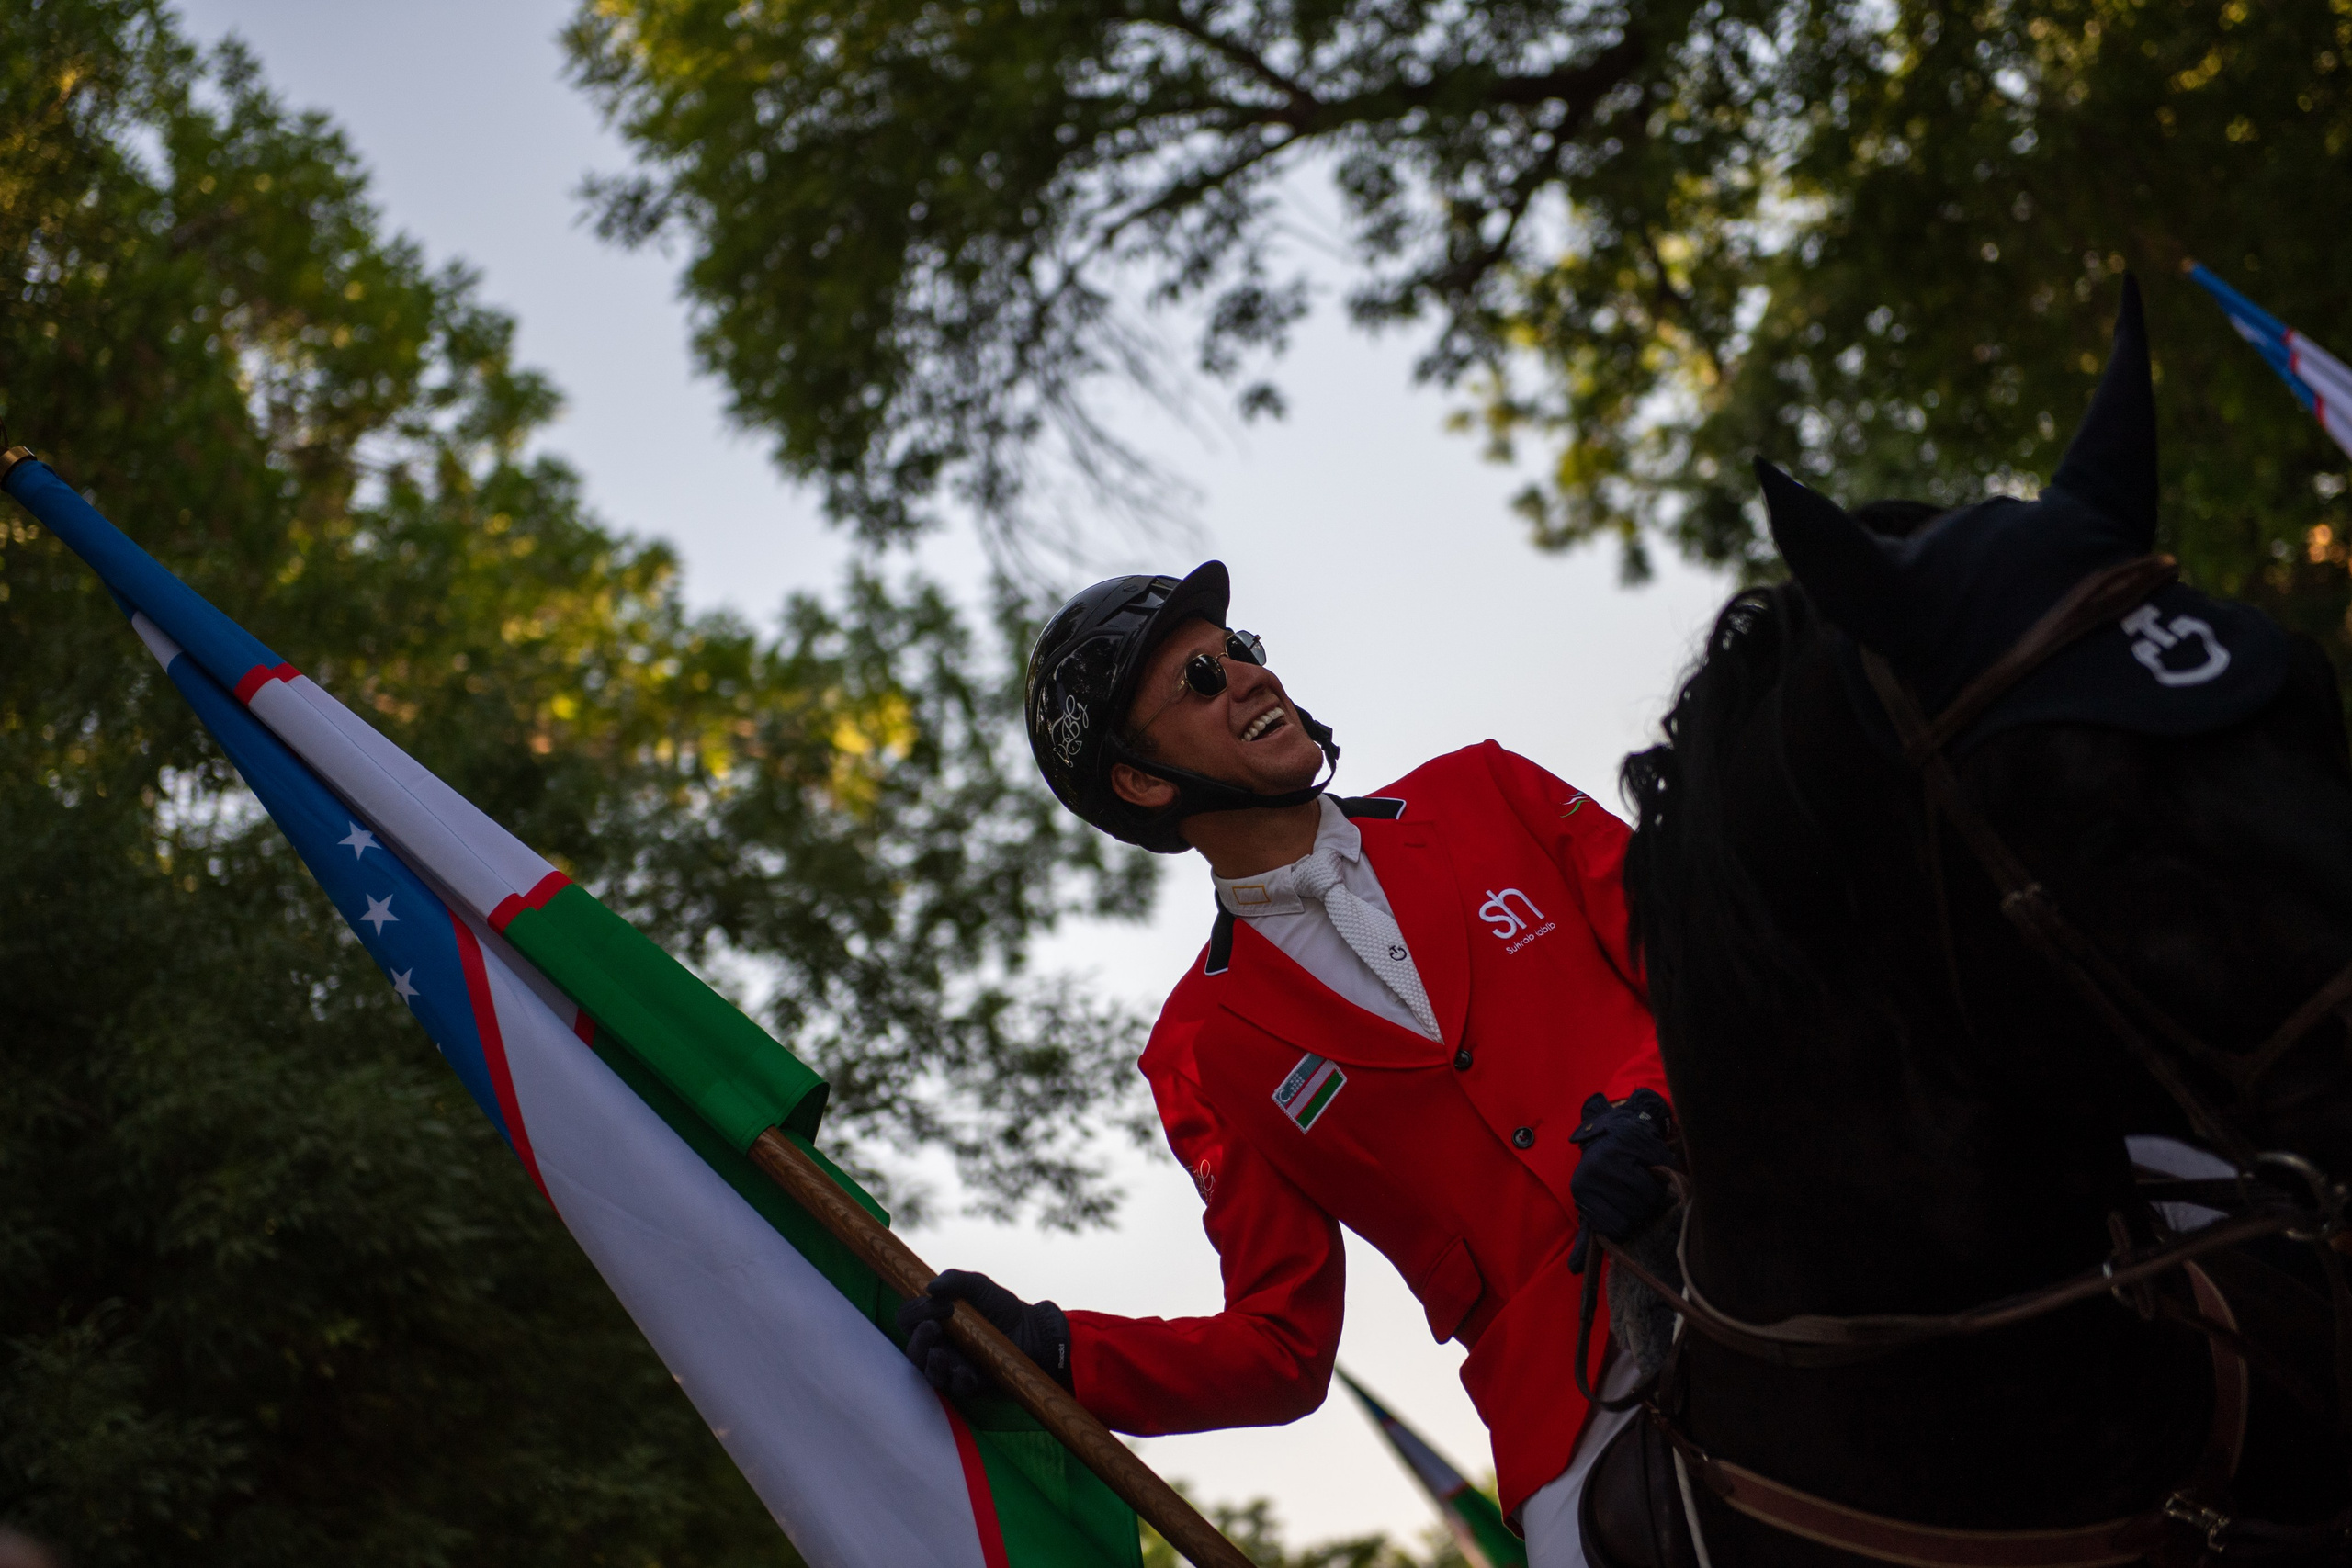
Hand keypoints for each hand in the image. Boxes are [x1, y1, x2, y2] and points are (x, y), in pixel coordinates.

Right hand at [894, 1269, 1073, 1397]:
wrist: (1032, 1330)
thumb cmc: (1000, 1307)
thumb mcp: (979, 1287)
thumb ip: (956, 1280)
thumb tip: (930, 1286)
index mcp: (934, 1322)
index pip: (908, 1319)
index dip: (915, 1311)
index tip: (938, 1303)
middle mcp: (938, 1346)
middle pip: (913, 1351)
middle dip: (919, 1340)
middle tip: (933, 1327)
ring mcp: (953, 1368)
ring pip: (931, 1374)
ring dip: (933, 1365)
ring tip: (941, 1354)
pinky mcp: (972, 1384)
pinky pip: (958, 1388)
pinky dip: (959, 1380)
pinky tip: (966, 1372)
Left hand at [1567, 1088, 1677, 1273]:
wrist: (1614, 1127)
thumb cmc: (1603, 1173)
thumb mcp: (1591, 1202)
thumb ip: (1586, 1237)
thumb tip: (1576, 1270)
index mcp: (1582, 1189)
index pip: (1614, 1228)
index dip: (1626, 1227)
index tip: (1628, 1218)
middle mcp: (1595, 1171)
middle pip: (1633, 1212)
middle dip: (1641, 1212)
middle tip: (1640, 1203)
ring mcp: (1616, 1155)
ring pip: (1647, 1195)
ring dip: (1652, 1196)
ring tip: (1646, 1187)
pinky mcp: (1637, 1143)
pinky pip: (1659, 1175)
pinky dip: (1660, 1177)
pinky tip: (1651, 1171)